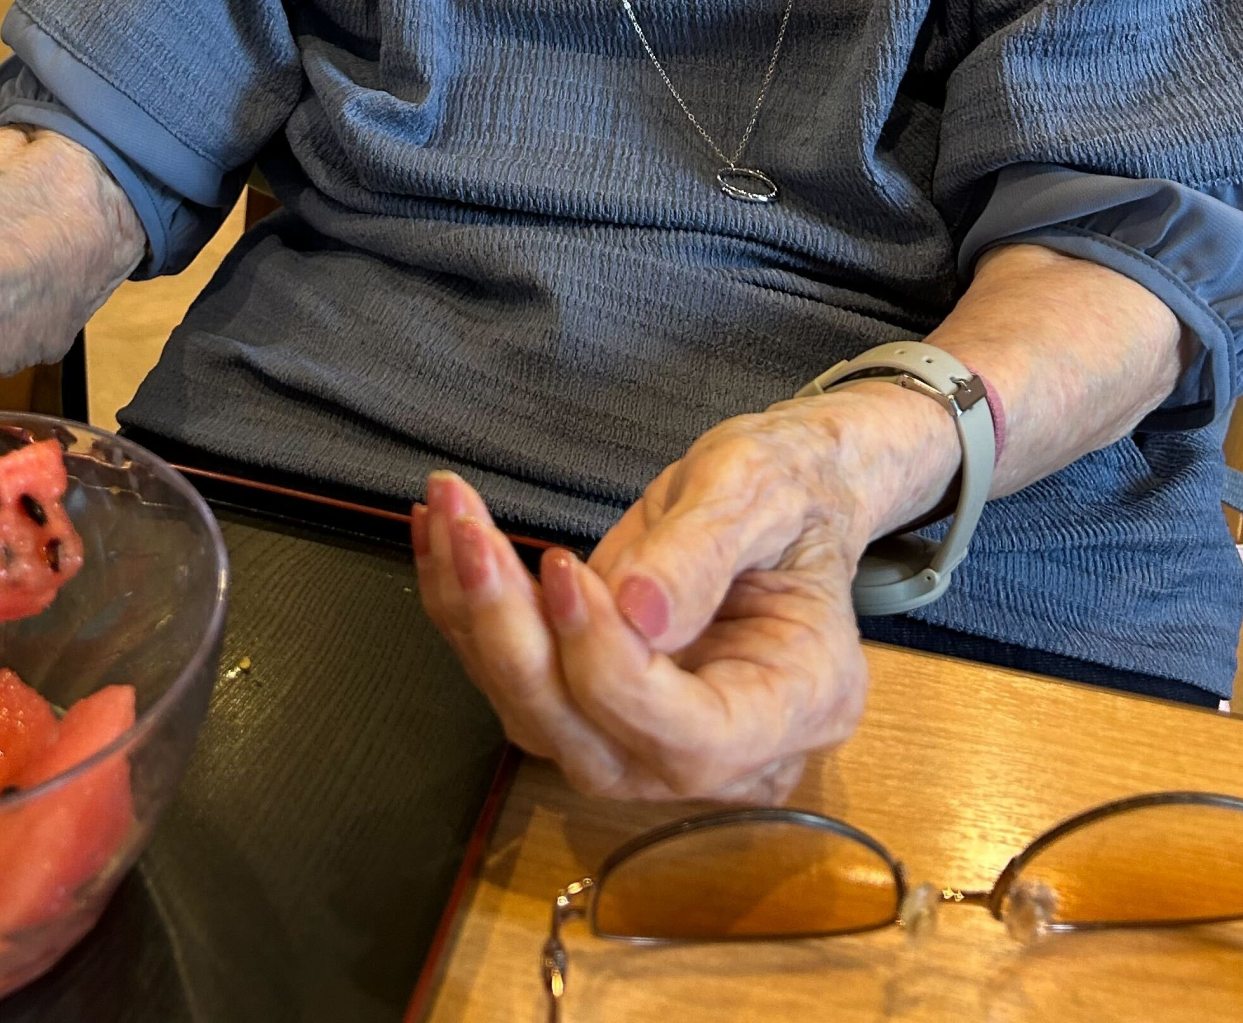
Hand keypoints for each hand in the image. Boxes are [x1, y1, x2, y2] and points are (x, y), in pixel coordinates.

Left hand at [412, 387, 953, 800]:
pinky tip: (442, 534)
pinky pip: (520, 679)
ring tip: (449, 518)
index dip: (615, 669)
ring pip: (541, 717)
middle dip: (519, 642)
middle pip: (599, 744)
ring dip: (479, 619)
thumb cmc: (789, 490)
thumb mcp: (761, 490)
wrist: (781, 498)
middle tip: (471, 537)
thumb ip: (704, 552)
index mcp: (800, 702)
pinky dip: (467, 610)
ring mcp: (654, 740)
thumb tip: (637, 614)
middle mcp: (727, 752)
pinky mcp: (597, 707)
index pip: (695, 736)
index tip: (563, 569)